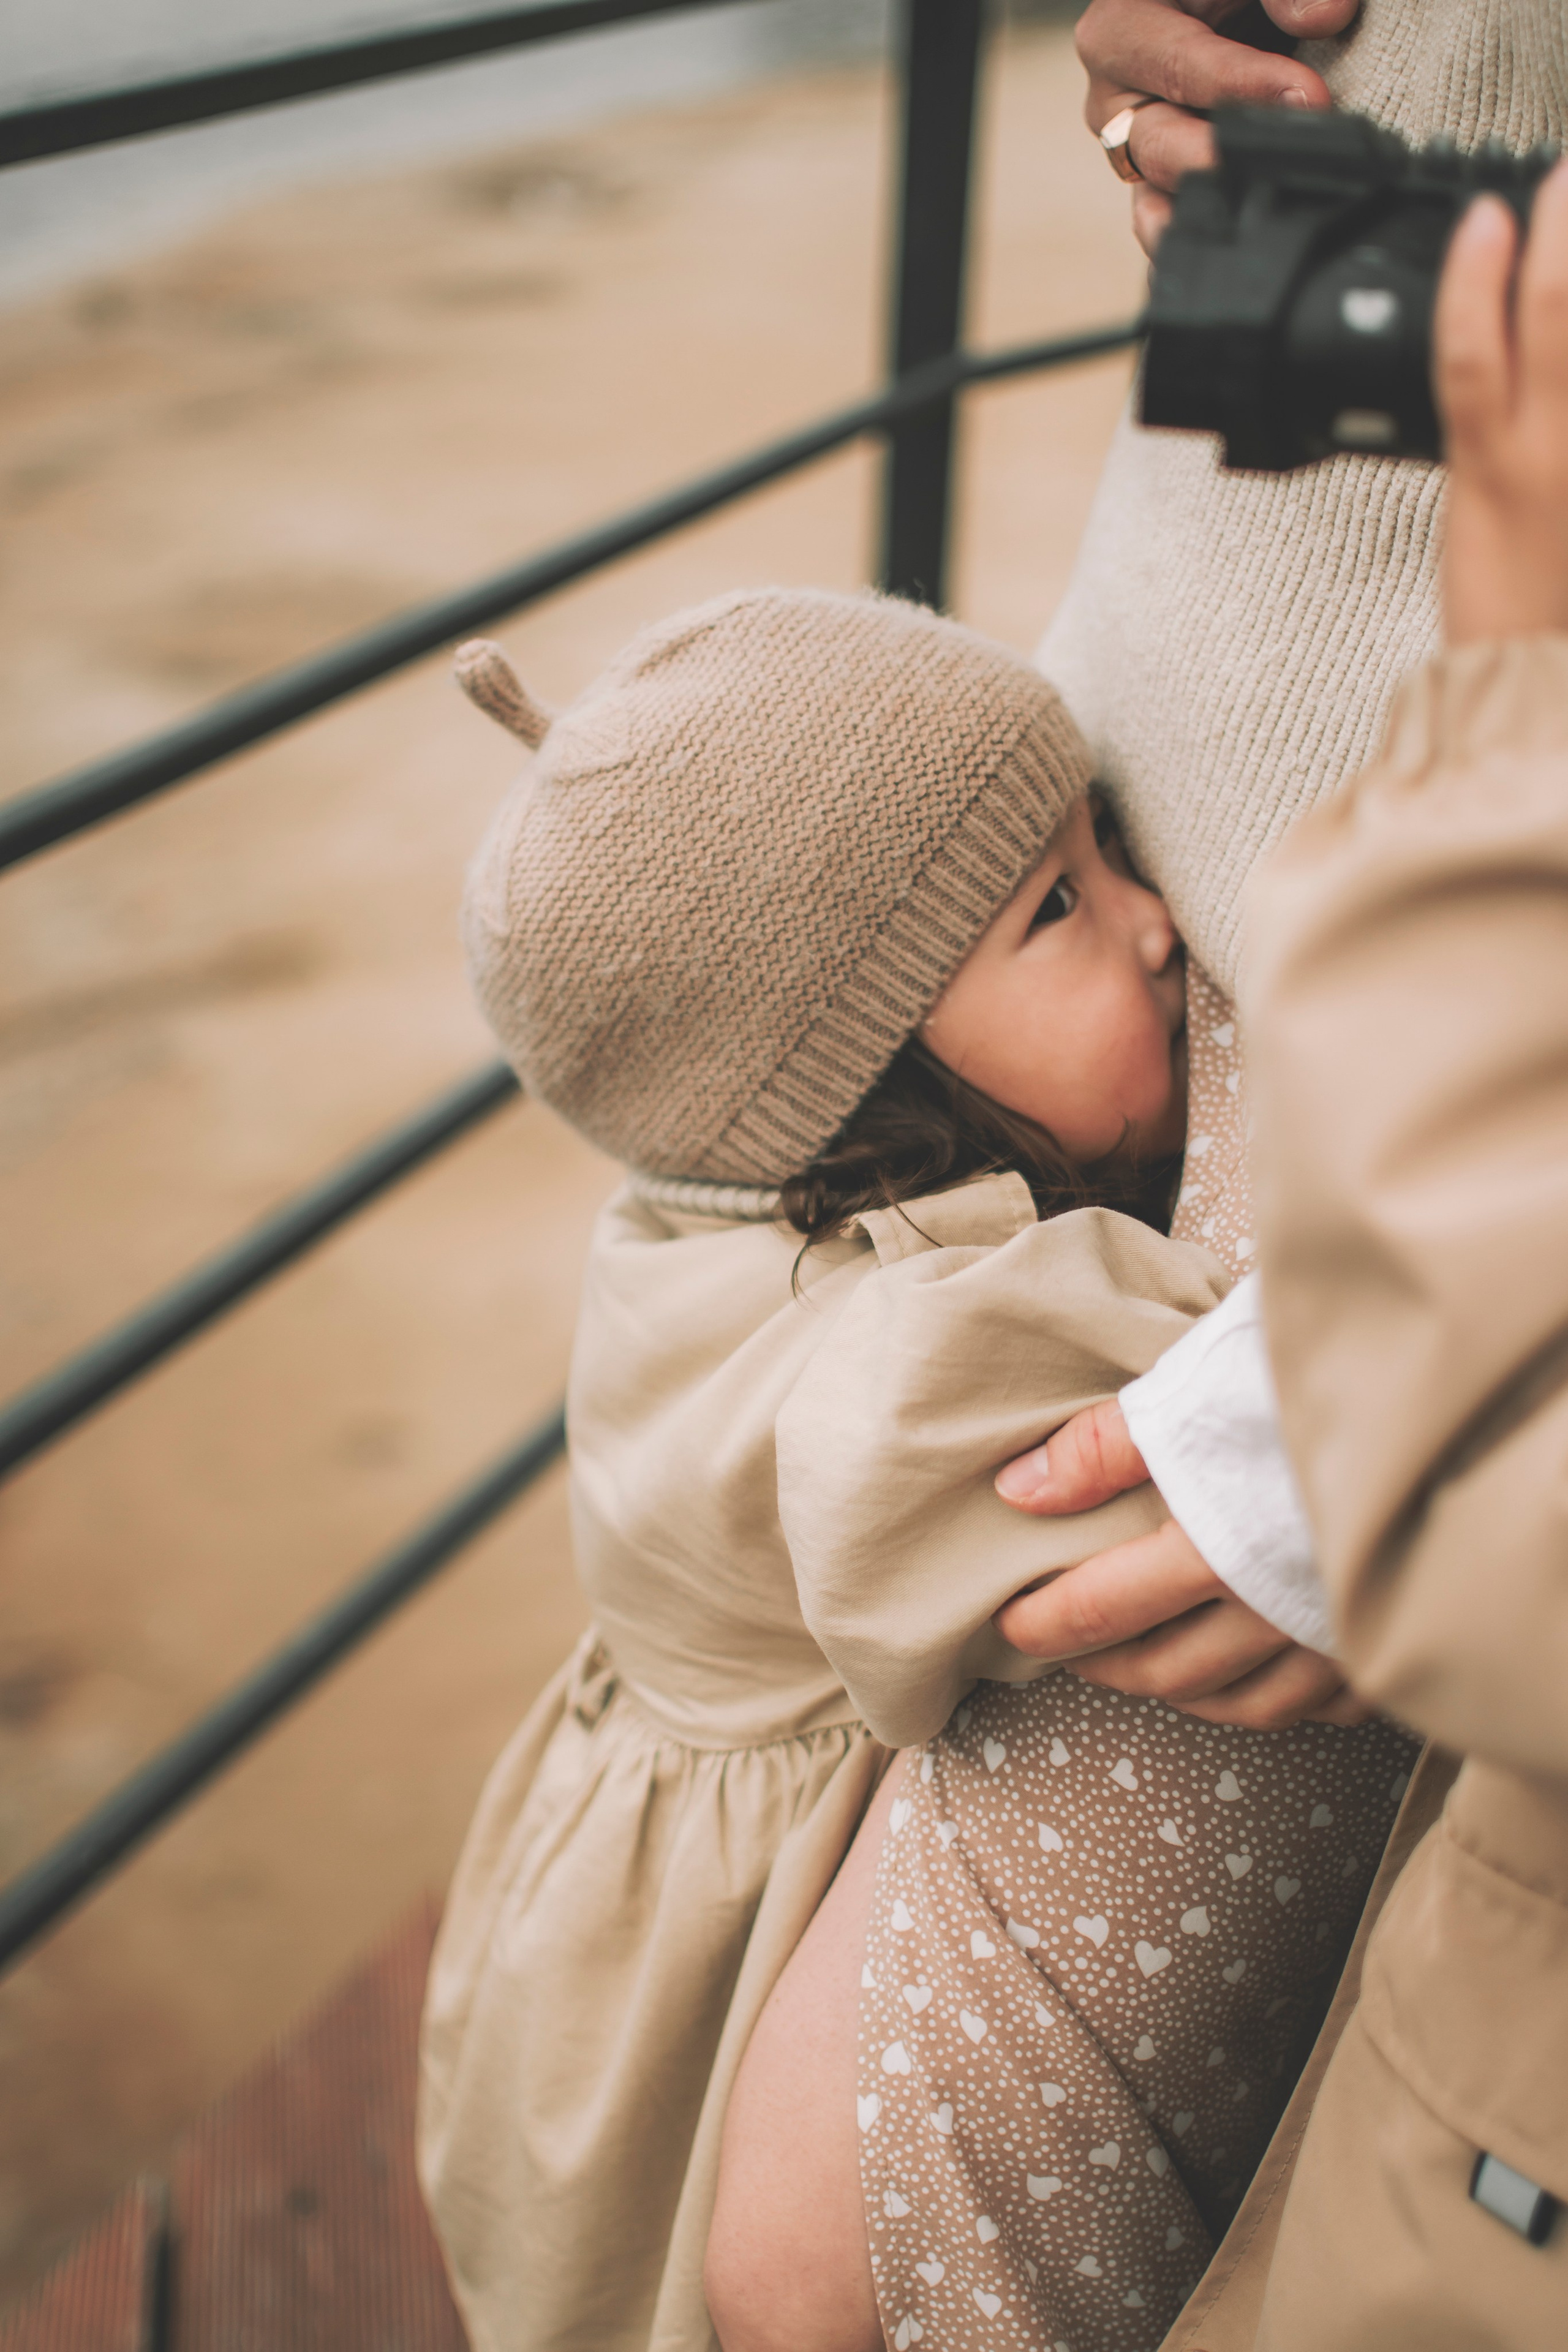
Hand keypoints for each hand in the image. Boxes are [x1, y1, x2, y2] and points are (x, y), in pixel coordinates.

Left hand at [993, 1401, 1369, 1729]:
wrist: (1434, 1382)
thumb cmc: (1309, 1374)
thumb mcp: (1194, 1390)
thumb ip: (1102, 1447)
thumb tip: (1019, 1491)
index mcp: (1216, 1548)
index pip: (1102, 1611)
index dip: (1046, 1624)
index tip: (1011, 1625)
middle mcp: (1274, 1608)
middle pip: (1167, 1669)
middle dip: (1104, 1665)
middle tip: (1069, 1651)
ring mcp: (1337, 1634)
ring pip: (1244, 1702)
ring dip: (1183, 1692)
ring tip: (1147, 1668)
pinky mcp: (1388, 1637)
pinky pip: (1323, 1706)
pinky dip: (1277, 1699)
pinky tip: (1253, 1680)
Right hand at [1077, 0, 1357, 254]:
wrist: (1212, 9)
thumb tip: (1325, 13)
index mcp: (1121, 27)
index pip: (1181, 64)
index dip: (1246, 84)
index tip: (1308, 98)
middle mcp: (1115, 99)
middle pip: (1161, 143)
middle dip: (1223, 157)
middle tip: (1280, 162)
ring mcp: (1136, 151)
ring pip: (1160, 197)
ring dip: (1212, 209)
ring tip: (1257, 224)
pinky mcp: (1156, 185)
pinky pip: (1169, 224)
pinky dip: (1201, 238)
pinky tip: (1237, 254)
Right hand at [1438, 159, 1567, 646]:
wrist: (1544, 682)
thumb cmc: (1505, 619)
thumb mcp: (1475, 521)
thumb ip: (1488, 442)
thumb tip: (1497, 372)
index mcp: (1489, 469)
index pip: (1466, 351)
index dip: (1472, 276)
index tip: (1483, 215)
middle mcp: (1546, 455)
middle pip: (1548, 319)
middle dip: (1558, 238)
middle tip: (1565, 179)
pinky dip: (1566, 349)